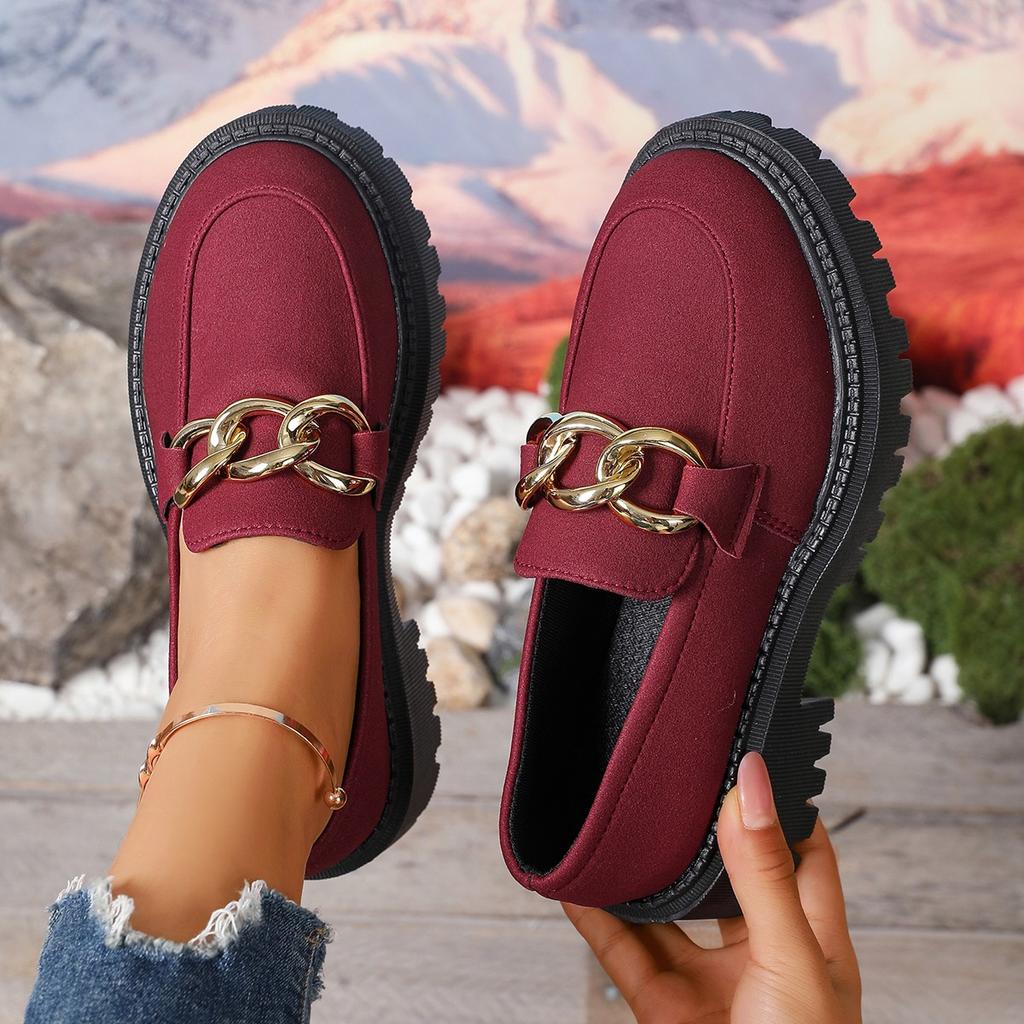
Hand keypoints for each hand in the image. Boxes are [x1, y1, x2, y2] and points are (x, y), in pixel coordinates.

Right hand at [564, 752, 860, 1022]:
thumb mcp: (792, 960)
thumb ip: (764, 874)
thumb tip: (752, 786)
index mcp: (813, 938)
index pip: (804, 851)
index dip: (779, 804)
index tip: (743, 757)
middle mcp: (762, 954)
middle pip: (727, 875)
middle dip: (698, 834)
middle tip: (668, 784)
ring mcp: (713, 983)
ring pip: (669, 914)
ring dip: (640, 877)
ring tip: (616, 827)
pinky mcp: (667, 1012)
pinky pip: (626, 955)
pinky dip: (598, 921)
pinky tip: (579, 888)